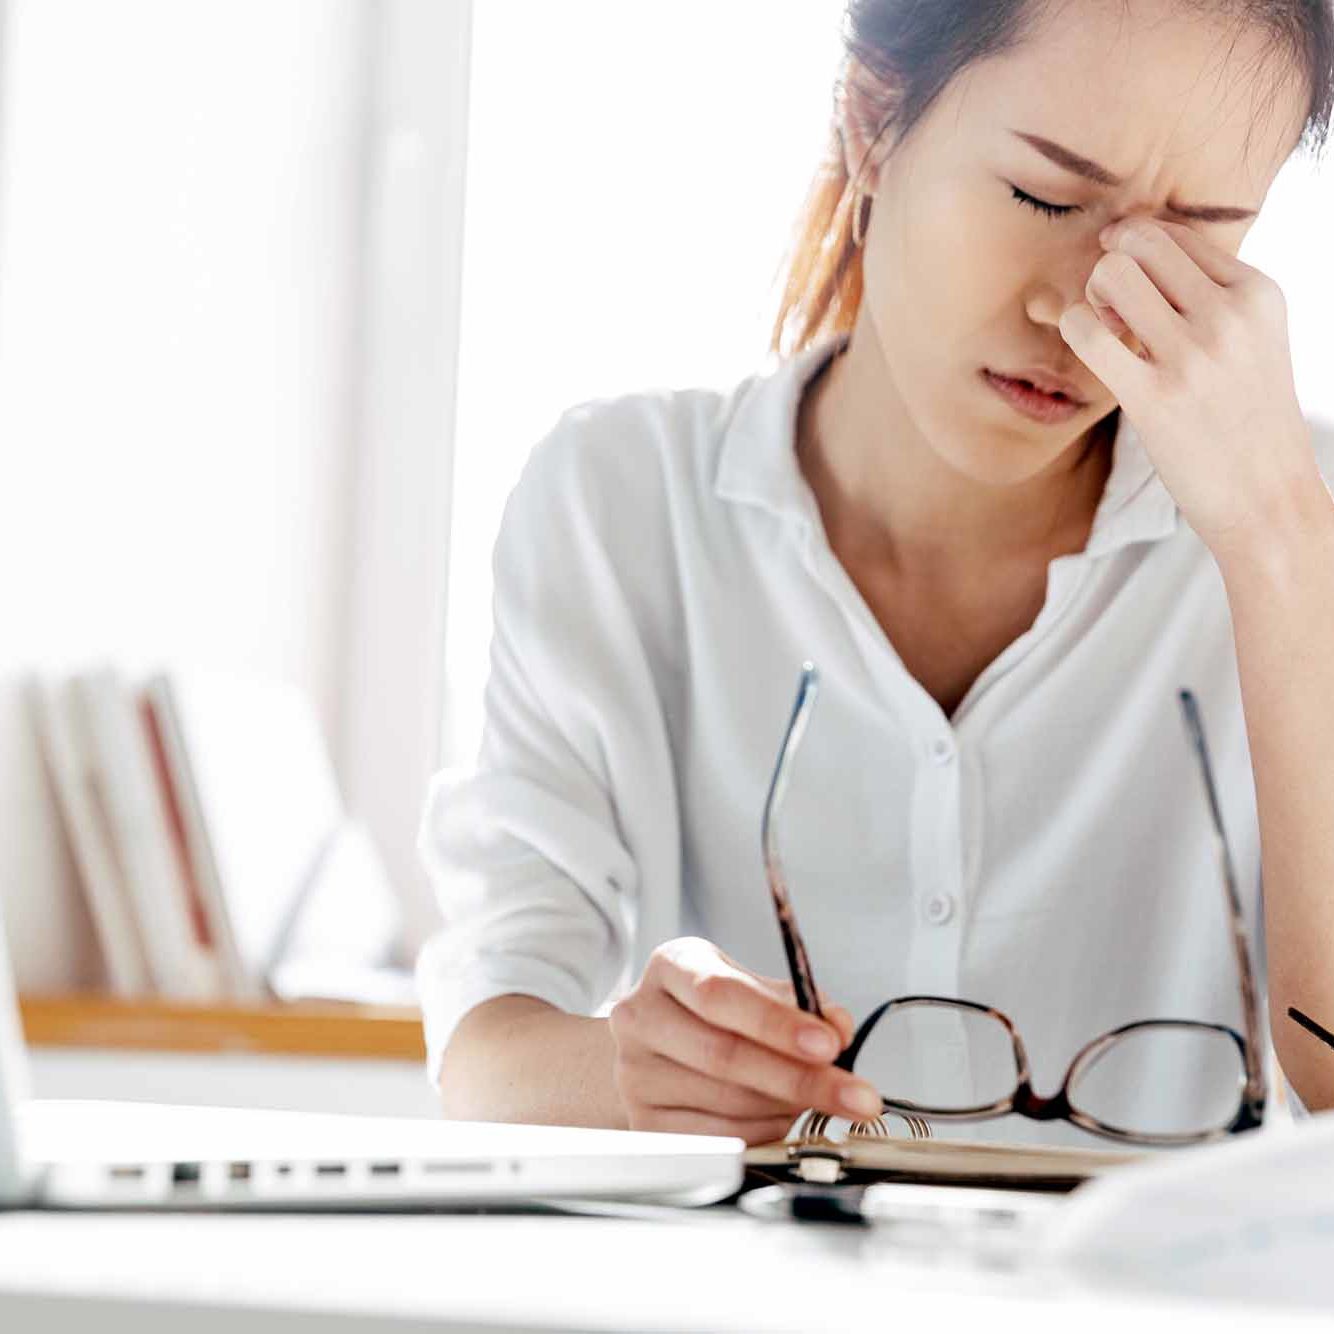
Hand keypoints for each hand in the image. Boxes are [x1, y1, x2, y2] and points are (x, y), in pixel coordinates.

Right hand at [608, 935, 881, 1144]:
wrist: (659, 1042)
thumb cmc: (714, 1010)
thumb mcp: (753, 987)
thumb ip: (800, 1004)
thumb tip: (839, 1029)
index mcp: (671, 967)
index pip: (720, 994)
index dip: (776, 1023)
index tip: (828, 1044)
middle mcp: (640, 1017)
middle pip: (724, 1055)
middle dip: (800, 1078)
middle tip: (855, 1095)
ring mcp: (635, 1073)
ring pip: (727, 1102)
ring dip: (787, 1107)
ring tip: (816, 1098)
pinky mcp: (642, 1121)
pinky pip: (717, 1138)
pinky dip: (764, 1132)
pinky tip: (781, 1118)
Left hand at [1057, 217, 1320, 559]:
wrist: (1267, 498)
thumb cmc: (1247, 421)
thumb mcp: (1255, 342)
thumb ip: (1210, 299)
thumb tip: (1136, 257)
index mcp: (1258, 293)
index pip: (1177, 233)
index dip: (1138, 249)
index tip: (1131, 287)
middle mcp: (1228, 315)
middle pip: (1141, 241)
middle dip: (1112, 264)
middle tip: (1112, 308)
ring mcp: (1192, 356)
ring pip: (1112, 275)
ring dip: (1091, 296)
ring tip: (1105, 331)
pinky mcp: (1153, 398)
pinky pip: (1086, 332)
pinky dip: (1073, 328)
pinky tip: (1090, 350)